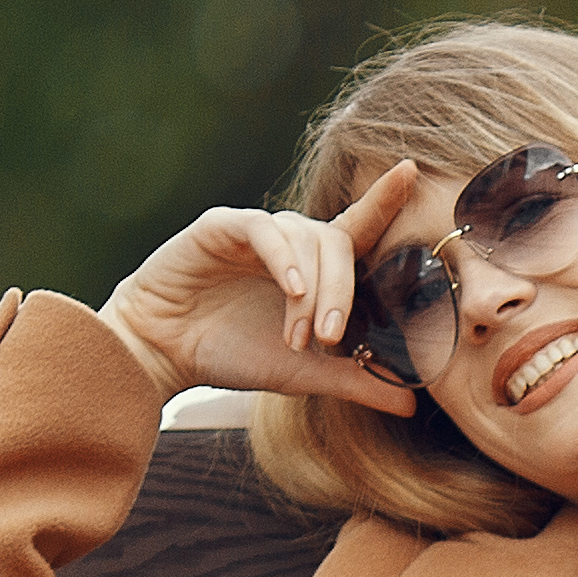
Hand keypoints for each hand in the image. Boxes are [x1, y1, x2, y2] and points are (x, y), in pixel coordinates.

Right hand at [101, 163, 426, 415]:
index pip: (359, 227)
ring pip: (306, 239)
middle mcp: (291, 243)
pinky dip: (284, 259)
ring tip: (298, 335)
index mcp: (316, 267)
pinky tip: (291, 289)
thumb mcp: (304, 373)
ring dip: (312, 291)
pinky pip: (265, 230)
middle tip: (330, 337)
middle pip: (340, 243)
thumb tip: (411, 405)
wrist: (165, 355)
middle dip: (342, 293)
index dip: (384, 200)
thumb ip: (355, 380)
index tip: (411, 171)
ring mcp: (258, 231)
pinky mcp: (223, 227)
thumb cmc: (233, 356)